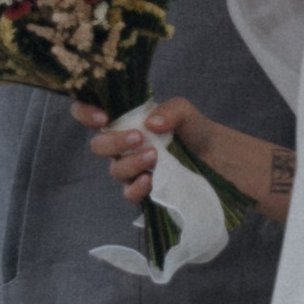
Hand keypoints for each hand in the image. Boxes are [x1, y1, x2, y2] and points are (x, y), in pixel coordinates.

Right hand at [73, 96, 198, 208]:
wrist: (217, 158)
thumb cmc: (195, 130)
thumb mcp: (186, 112)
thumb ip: (171, 109)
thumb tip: (151, 123)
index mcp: (124, 121)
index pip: (89, 114)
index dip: (85, 113)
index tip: (102, 117)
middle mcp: (122, 146)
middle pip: (98, 146)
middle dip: (114, 142)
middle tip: (138, 137)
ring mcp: (131, 170)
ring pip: (115, 170)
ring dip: (132, 162)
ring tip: (154, 156)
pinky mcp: (144, 190)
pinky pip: (129, 193)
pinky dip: (136, 187)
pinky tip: (150, 180)